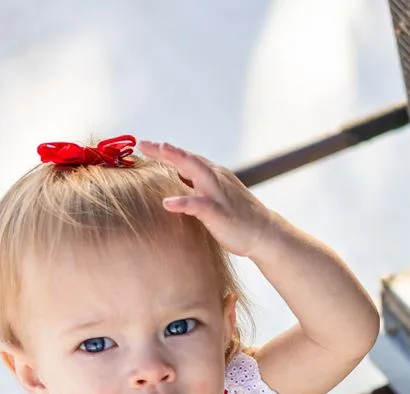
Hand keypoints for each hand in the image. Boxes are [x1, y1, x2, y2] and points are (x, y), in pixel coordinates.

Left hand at [140, 140, 277, 257]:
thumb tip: (176, 186)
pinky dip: (184, 202)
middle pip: (189, 158)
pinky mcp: (220, 213)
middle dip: (166, 150)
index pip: (188, 159)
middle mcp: (216, 179)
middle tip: (143, 143)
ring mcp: (219, 195)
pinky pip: (200, 205)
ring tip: (158, 150)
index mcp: (214, 175)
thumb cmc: (239, 218)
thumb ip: (200, 188)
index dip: (166, 152)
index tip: (144, 146)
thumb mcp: (219, 196)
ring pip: (197, 171)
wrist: (266, 234)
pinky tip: (168, 204)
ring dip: (178, 159)